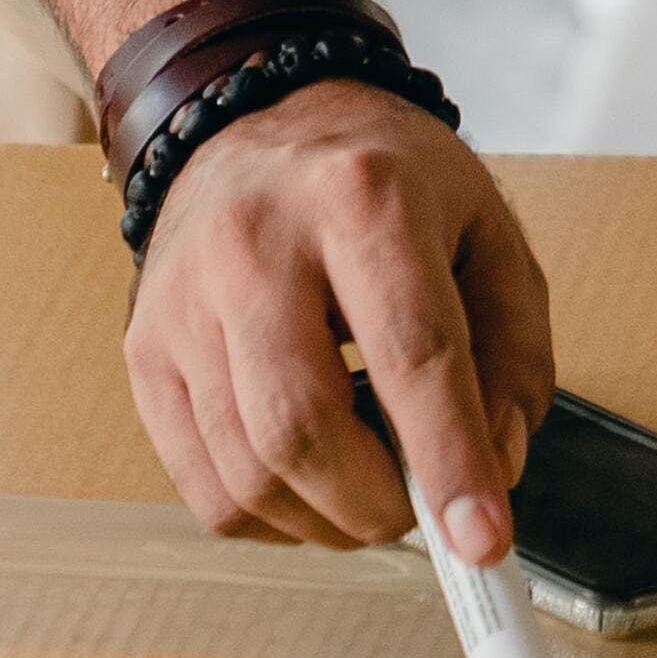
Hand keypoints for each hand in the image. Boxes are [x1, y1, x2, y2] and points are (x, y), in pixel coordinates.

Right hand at [124, 77, 556, 554]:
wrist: (255, 117)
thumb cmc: (383, 183)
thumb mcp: (485, 231)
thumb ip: (513, 351)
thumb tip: (495, 466)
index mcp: (363, 197)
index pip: (412, 351)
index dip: (450, 460)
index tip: (484, 540)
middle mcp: (257, 245)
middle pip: (302, 426)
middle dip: (374, 505)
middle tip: (418, 514)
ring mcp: (185, 301)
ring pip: (246, 469)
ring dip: (324, 521)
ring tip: (369, 495)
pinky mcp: (144, 349)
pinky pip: (199, 483)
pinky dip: (267, 515)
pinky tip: (309, 485)